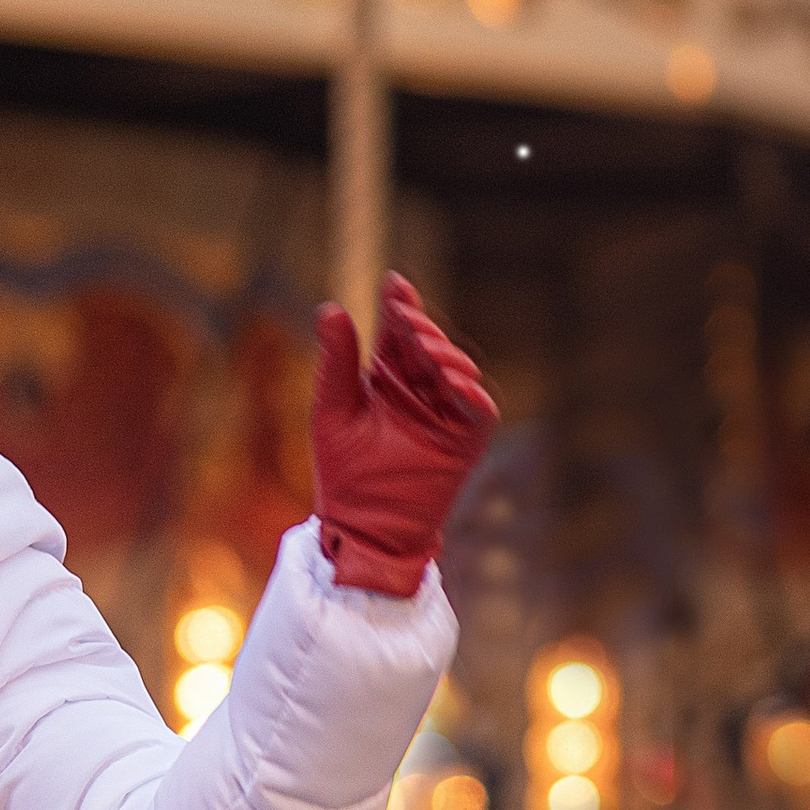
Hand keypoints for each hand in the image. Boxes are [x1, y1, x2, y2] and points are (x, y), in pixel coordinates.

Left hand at [311, 271, 497, 596]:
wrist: (360, 525)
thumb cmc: (343, 470)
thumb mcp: (333, 409)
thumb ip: (336, 361)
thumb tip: (331, 307)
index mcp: (388, 378)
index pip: (399, 332)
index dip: (400, 306)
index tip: (394, 283)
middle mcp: (421, 390)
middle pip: (430, 346)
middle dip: (422, 329)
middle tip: (406, 320)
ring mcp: (446, 415)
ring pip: (458, 371)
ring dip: (446, 357)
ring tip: (426, 351)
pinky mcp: (465, 442)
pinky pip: (479, 412)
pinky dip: (472, 395)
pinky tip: (455, 382)